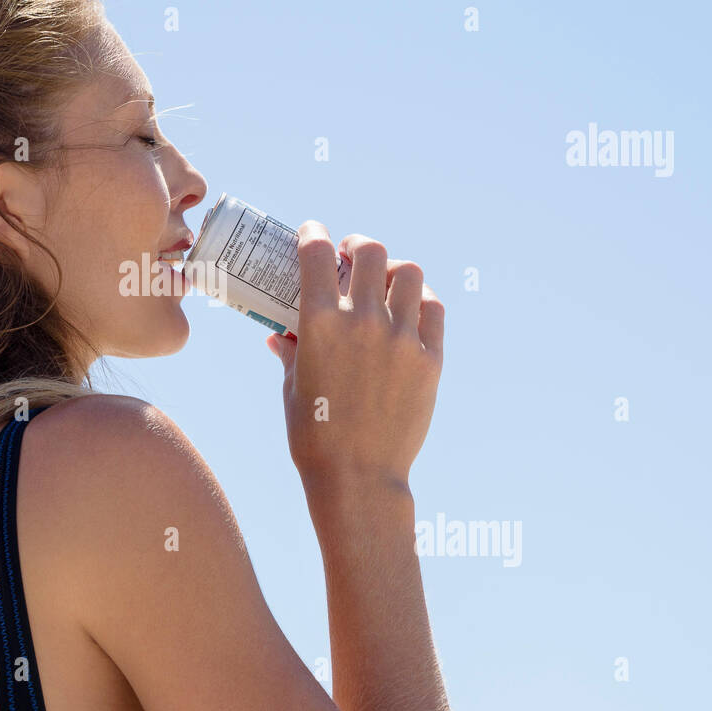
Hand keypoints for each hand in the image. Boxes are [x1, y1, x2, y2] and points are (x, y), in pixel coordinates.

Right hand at [265, 221, 443, 497]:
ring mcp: (401, 338)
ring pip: (409, 273)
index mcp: (320, 322)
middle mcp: (363, 320)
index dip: (314, 233)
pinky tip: (409, 311)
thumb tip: (278, 335)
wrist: (358, 477)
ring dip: (394, 270)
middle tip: (352, 256)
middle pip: (371, 251)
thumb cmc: (314, 435)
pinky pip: (433, 309)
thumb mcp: (292, 388)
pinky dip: (420, 301)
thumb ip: (290, 353)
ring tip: (385, 282)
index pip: (317, 252)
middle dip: (358, 246)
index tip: (312, 234)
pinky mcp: (429, 358)